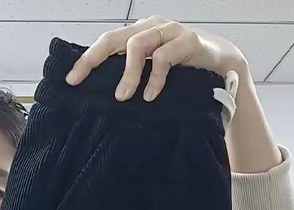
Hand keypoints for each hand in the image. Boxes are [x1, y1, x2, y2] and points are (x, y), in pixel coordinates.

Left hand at [65, 15, 247, 101]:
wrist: (223, 63)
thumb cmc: (183, 70)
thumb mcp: (153, 73)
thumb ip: (134, 77)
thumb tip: (108, 100)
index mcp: (139, 33)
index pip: (106, 42)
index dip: (87, 59)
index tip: (71, 80)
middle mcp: (151, 27)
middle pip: (115, 38)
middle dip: (95, 60)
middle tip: (84, 84)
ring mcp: (170, 31)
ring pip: (138, 45)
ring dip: (128, 74)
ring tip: (123, 97)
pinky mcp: (188, 41)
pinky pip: (164, 57)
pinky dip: (155, 78)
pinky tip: (151, 96)